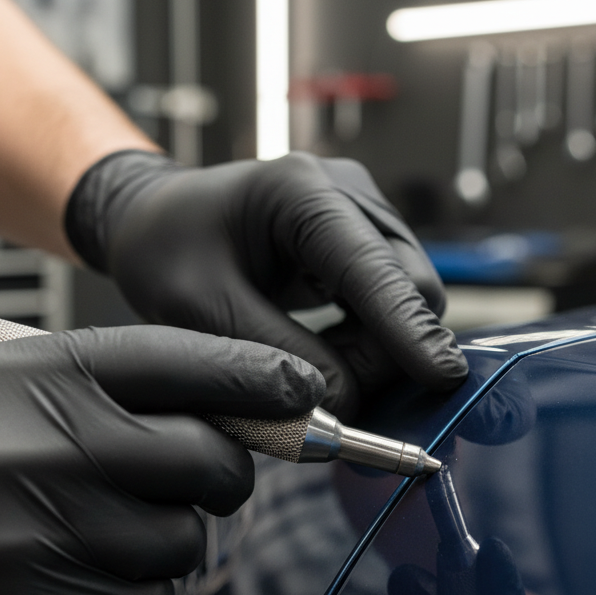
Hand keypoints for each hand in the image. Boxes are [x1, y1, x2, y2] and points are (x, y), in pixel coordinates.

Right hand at [0, 326, 323, 594]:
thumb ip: (90, 390)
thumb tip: (216, 406)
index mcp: (25, 377)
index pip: (176, 360)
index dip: (254, 376)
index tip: (303, 389)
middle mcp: (39, 449)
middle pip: (206, 457)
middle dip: (221, 473)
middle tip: (198, 480)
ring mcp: (39, 537)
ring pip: (180, 542)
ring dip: (158, 543)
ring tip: (84, 535)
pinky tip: (62, 583)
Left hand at [65, 150, 467, 419]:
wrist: (155, 223)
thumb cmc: (165, 254)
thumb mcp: (199, 310)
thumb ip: (272, 355)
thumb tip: (345, 403)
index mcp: (299, 191)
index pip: (373, 266)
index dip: (408, 327)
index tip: (440, 378)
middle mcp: (346, 192)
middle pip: (409, 286)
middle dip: (383, 353)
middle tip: (323, 394)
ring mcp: (363, 214)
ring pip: (408, 301)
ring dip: (373, 352)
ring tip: (306, 362)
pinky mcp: (366, 242)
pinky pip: (392, 304)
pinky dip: (366, 341)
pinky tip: (318, 347)